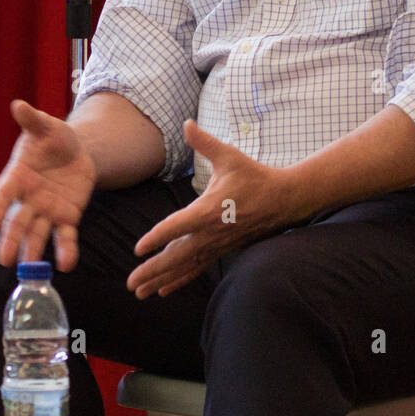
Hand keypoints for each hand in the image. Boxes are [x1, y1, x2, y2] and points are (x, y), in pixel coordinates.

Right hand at [0, 100, 96, 270]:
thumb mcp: (46, 127)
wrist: (77, 151)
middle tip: (3, 259)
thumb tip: (19, 105)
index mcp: (17, 176)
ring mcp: (47, 210)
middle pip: (17, 221)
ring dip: (33, 251)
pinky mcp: (67, 217)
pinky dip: (66, 249)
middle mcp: (28, 198)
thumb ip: (33, 120)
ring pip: (37, 233)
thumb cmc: (54, 138)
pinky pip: (65, 236)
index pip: (3, 194)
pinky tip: (67, 264)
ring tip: (29, 269)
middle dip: (10, 239)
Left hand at [126, 120, 302, 298]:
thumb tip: (187, 123)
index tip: (138, 249)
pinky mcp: (222, 249)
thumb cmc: (255, 176)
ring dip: (162, 280)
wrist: (284, 199)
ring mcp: (217, 244)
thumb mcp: (229, 156)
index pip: (178, 226)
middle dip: (153, 270)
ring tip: (139, 292)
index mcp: (210, 209)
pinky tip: (163, 291)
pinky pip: (197, 268)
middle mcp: (212, 232)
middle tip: (130, 283)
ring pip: (185, 267)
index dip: (157, 237)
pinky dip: (180, 280)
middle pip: (178, 256)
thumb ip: (204, 142)